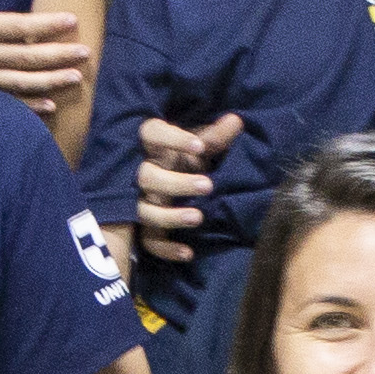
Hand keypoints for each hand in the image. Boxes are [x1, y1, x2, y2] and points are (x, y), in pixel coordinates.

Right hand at [130, 112, 229, 263]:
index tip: (199, 146)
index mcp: (152, 145)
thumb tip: (236, 120)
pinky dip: (166, 249)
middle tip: (208, 185)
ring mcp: (138, 200)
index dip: (172, 140)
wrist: (169, 178)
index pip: (153, 134)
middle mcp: (140, 172)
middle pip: (147, 178)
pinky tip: (187, 253)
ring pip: (145, 211)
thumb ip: (215, 137)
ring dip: (170, 216)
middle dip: (176, 183)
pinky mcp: (143, 226)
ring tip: (198, 218)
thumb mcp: (198, 145)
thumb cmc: (183, 156)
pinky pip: (148, 241)